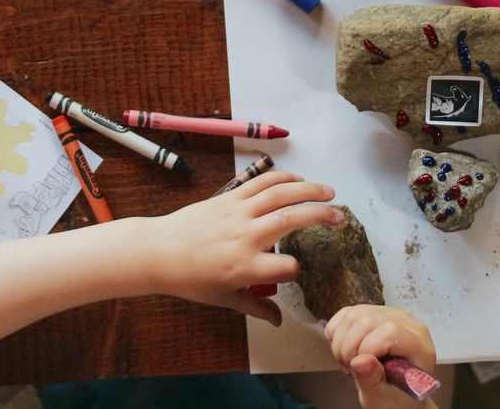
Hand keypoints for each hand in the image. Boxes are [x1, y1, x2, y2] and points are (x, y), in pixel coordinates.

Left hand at [145, 172, 341, 325]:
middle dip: (320, 216)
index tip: (295, 271)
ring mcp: (238, 213)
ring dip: (309, 189)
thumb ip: (256, 308)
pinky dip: (282, 177)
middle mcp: (246, 237)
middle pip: (292, 220)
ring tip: (330, 191)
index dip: (296, 270)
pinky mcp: (230, 198)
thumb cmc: (191, 279)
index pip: (287, 267)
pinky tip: (299, 179)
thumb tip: (280, 321)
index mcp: (246, 267)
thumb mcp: (225, 299)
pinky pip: (260, 182)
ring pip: (280, 194)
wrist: (158, 251)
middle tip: (340, 217)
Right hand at [326, 305, 437, 408]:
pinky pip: (346, 313)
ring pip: (353, 315)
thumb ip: (373, 380)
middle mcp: (407, 323)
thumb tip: (361, 360)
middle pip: (367, 321)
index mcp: (419, 345)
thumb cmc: (395, 397)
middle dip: (348, 347)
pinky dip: (337, 332)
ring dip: (340, 342)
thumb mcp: (383, 397)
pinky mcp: (373, 311)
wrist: (394, 391)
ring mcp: (390, 314)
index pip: (390, 331)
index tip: (359, 369)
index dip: (368, 348)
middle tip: (350, 368)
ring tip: (348, 362)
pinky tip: (344, 349)